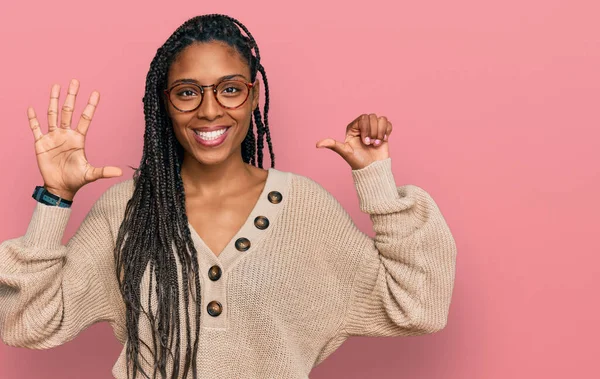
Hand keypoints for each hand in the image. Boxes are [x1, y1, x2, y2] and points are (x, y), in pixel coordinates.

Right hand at [27, 79, 121, 200]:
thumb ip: (104, 171)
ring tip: (56, 86)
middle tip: (76, 81)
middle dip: (72, 96)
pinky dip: (33, 119)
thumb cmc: (76, 180)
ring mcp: (53, 137)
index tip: (96, 93)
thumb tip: (120, 172)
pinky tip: (32, 108)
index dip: (91, 106)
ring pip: (52, 114)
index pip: (85, 118)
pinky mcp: (41, 143)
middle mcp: (66, 134)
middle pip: (68, 111)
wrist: (60, 187)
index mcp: (78, 139)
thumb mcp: (90, 174)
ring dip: (53, 100)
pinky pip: (35, 128)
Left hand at [316, 113, 392, 169]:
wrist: (372, 169)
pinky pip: (387, 123)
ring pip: (381, 119)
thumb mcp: (345, 152)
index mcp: (353, 128)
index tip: (365, 142)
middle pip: (372, 117)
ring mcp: (373, 129)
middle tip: (370, 144)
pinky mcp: (383, 132)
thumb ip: (333, 145)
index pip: (363, 118)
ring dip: (380, 133)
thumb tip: (317, 145)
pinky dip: (387, 132)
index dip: (366, 129)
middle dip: (373, 132)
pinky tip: (383, 141)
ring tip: (376, 144)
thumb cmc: (358, 161)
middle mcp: (363, 126)